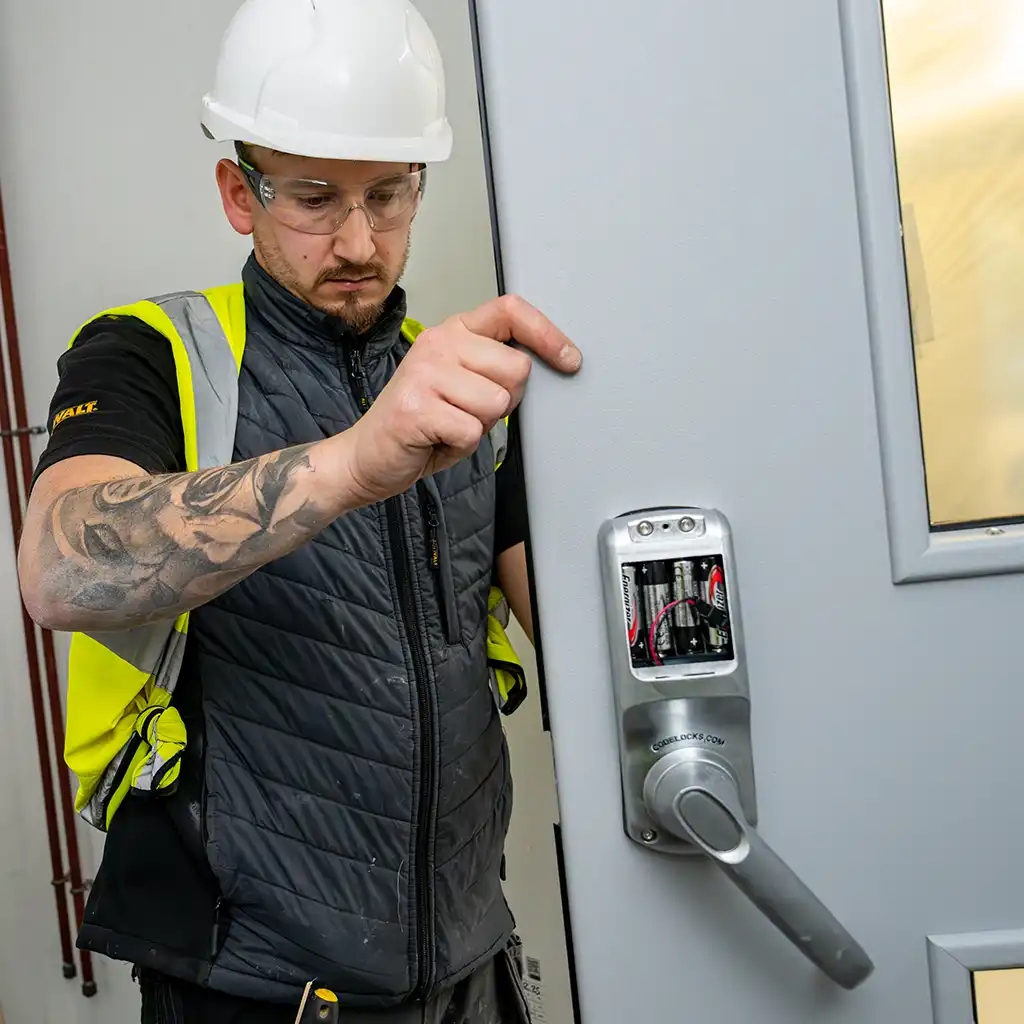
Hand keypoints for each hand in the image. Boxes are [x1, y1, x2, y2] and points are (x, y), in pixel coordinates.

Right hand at [344, 294, 581, 503]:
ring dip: (480, 425)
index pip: (510, 310)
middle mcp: (439, 344)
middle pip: (516, 369)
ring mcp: (425, 373)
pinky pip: (472, 431)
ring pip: (496, 403)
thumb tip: (545, 364)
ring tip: (450, 425)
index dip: (548, 334)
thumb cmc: (421, 421)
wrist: (367, 456)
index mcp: (453, 331)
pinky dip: (461, 446)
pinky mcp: (417, 408)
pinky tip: (438, 439)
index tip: (569, 358)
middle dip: (505, 401)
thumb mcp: (461, 383)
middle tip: (470, 410)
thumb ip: (493, 367)